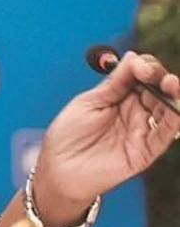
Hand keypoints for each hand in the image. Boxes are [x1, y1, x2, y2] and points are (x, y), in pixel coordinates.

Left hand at [33, 52, 179, 226]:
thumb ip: (114, 84)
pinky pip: (165, 134)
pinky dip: (174, 120)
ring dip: (174, 95)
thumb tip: (133, 58)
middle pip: (160, 89)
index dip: (145, 67)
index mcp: (121, 97)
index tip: (137, 64)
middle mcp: (137, 112)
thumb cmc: (68, 135)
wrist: (58, 168)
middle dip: (161, 77)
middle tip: (151, 74)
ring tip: (171, 84)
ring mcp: (143, 130)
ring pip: (169, 110)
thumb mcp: (89, 103)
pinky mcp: (146, 150)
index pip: (143, 76)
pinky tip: (176, 108)